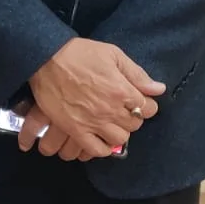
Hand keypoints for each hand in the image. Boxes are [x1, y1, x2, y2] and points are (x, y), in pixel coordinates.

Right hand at [26, 39, 164, 156]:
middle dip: (132, 117)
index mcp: (122, 90)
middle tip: (123, 109)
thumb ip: (136, 73)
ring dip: (118, 132)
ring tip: (111, 123)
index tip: (139, 100)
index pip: (148, 108)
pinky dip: (102, 149)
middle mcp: (110, 110)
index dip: (146, 104)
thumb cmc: (79, 53)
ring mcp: (93, 123)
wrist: (46, 59)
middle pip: (134, 125)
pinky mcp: (75, 130)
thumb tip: (158, 89)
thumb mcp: (112, 54)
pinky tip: (101, 140)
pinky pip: (95, 150)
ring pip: (118, 140)